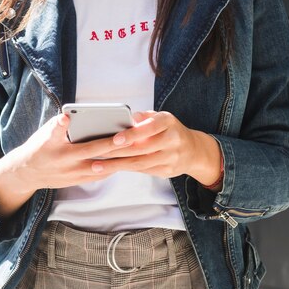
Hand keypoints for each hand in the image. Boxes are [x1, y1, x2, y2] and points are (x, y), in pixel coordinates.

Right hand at [0, 112, 136, 217]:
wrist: (27, 173)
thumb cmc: (38, 147)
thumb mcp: (43, 133)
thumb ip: (58, 126)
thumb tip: (71, 116)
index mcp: (59, 148)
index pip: (70, 137)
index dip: (80, 130)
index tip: (81, 122)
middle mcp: (68, 163)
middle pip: (97, 153)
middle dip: (115, 145)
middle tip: (131, 136)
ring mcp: (75, 174)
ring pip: (102, 167)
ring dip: (118, 159)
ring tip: (135, 148)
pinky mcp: (79, 181)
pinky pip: (101, 174)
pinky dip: (113, 166)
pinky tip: (125, 158)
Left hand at [88, 111, 221, 186]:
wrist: (193, 151)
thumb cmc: (168, 129)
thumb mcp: (159, 117)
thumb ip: (142, 117)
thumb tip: (126, 118)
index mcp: (169, 122)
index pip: (150, 128)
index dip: (133, 134)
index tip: (115, 139)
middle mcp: (172, 140)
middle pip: (142, 149)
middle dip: (116, 153)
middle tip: (96, 154)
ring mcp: (171, 158)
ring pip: (140, 163)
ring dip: (117, 165)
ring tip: (97, 166)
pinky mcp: (167, 172)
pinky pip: (143, 171)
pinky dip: (125, 169)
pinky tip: (111, 168)